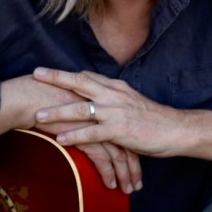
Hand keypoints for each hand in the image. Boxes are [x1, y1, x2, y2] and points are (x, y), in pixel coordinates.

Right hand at [0, 73, 141, 193]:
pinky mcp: (86, 135)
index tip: (136, 162)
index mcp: (106, 102)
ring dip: (125, 174)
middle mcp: (107, 112)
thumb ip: (84, 110)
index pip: (126, 128)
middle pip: (128, 142)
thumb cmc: (47, 96)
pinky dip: (108, 173)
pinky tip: (110, 185)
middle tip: (137, 182)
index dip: (132, 147)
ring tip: (128, 189)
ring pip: (119, 154)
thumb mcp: (74, 100)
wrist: (30, 96)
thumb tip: (88, 124)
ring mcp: (98, 124)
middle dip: (135, 165)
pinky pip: (103, 159)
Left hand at [32, 67, 184, 157]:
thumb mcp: (132, 103)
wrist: (176, 129)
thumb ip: (114, 100)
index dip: (66, 74)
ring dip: (58, 112)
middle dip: (56, 78)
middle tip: (36, 75)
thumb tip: (96, 100)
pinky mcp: (120, 130)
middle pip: (80, 82)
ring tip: (39, 115)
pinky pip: (93, 133)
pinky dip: (75, 136)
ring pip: (82, 109)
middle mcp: (114, 95)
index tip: (46, 71)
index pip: (87, 76)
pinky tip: (61, 140)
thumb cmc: (154, 119)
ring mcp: (117, 112)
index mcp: (116, 88)